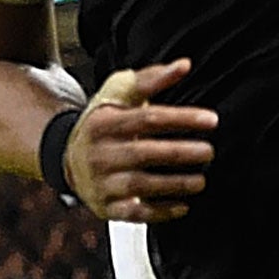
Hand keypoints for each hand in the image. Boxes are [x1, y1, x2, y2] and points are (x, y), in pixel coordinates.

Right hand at [65, 59, 216, 222]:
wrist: (67, 156)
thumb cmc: (103, 121)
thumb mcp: (119, 93)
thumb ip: (152, 79)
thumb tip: (184, 65)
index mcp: (104, 122)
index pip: (147, 118)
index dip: (181, 118)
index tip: (210, 120)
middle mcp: (99, 153)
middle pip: (143, 152)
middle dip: (179, 153)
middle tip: (208, 152)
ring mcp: (101, 182)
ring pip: (139, 185)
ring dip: (174, 185)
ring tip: (201, 180)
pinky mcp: (105, 207)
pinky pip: (133, 214)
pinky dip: (160, 212)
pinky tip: (183, 206)